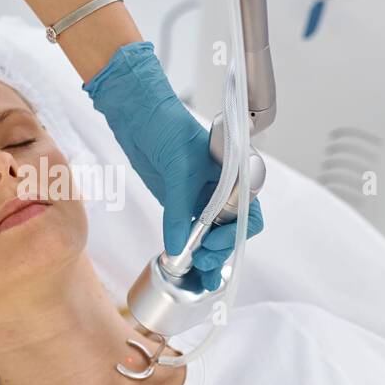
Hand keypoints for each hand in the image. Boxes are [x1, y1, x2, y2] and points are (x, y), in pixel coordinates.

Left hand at [82, 41, 264, 290]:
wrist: (137, 114)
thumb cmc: (165, 125)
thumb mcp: (177, 167)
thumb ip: (179, 208)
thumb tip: (176, 246)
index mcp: (235, 174)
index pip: (248, 212)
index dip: (234, 233)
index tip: (212, 245)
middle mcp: (222, 188)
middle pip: (231, 229)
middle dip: (219, 249)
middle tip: (201, 263)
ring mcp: (202, 196)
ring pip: (212, 235)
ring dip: (205, 254)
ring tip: (194, 270)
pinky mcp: (181, 202)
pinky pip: (190, 231)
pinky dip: (187, 247)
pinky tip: (181, 261)